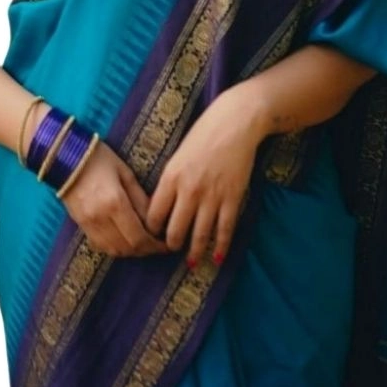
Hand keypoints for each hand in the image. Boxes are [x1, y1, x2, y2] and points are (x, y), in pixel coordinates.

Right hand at [59, 141, 170, 257]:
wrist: (65, 156)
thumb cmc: (99, 158)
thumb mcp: (125, 173)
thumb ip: (140, 198)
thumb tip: (155, 220)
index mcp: (115, 202)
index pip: (139, 237)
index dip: (155, 246)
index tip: (166, 244)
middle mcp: (100, 218)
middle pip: (127, 248)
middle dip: (145, 250)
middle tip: (158, 245)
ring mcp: (88, 223)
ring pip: (113, 250)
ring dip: (130, 251)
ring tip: (143, 244)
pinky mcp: (80, 224)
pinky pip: (100, 245)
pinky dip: (115, 248)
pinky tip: (123, 240)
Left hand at [146, 85, 268, 266]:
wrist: (234, 122)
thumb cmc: (203, 134)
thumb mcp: (178, 155)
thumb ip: (171, 180)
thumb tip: (163, 204)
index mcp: (171, 177)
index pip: (154, 215)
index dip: (152, 230)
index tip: (153, 236)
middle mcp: (189, 190)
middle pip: (174, 230)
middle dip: (171, 245)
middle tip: (171, 250)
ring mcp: (212, 196)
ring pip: (199, 235)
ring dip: (194, 253)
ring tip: (191, 263)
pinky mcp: (232, 198)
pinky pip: (224, 230)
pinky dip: (221, 247)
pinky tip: (217, 258)